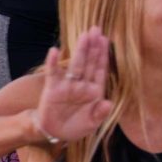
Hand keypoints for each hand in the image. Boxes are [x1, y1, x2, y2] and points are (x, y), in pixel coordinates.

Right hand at [32, 32, 114, 147]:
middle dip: (93, 46)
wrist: (55, 133)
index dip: (103, 55)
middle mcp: (82, 84)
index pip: (100, 70)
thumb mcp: (91, 124)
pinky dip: (53, 63)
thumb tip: (108, 103)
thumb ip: (100, 114)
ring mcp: (67, 85)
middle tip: (96, 29)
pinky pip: (53, 73)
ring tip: (84, 35)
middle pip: (88, 62)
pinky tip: (54, 51)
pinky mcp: (52, 88)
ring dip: (79, 50)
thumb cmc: (75, 126)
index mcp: (94, 91)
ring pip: (74, 65)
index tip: (106, 40)